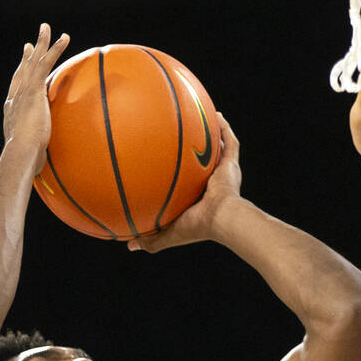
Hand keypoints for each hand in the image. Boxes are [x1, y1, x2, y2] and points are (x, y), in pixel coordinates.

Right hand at [2, 23, 69, 174]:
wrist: (21, 154)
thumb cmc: (26, 164)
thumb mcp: (34, 159)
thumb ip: (39, 160)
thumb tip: (45, 174)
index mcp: (13, 113)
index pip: (16, 92)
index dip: (20, 80)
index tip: (23, 71)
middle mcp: (15, 98)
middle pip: (21, 71)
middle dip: (27, 57)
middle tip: (30, 43)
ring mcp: (24, 91)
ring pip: (33, 61)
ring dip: (41, 44)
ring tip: (47, 28)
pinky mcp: (34, 88)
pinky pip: (47, 63)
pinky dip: (55, 49)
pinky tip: (64, 38)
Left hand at [128, 112, 240, 251]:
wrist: (221, 218)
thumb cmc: (196, 226)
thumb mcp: (168, 233)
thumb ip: (150, 239)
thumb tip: (128, 246)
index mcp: (200, 199)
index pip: (190, 186)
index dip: (184, 177)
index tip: (171, 167)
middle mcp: (213, 184)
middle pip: (205, 164)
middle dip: (198, 153)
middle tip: (187, 141)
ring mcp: (224, 173)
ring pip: (219, 150)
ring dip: (213, 137)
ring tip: (204, 120)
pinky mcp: (231, 164)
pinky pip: (229, 142)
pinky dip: (224, 128)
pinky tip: (217, 114)